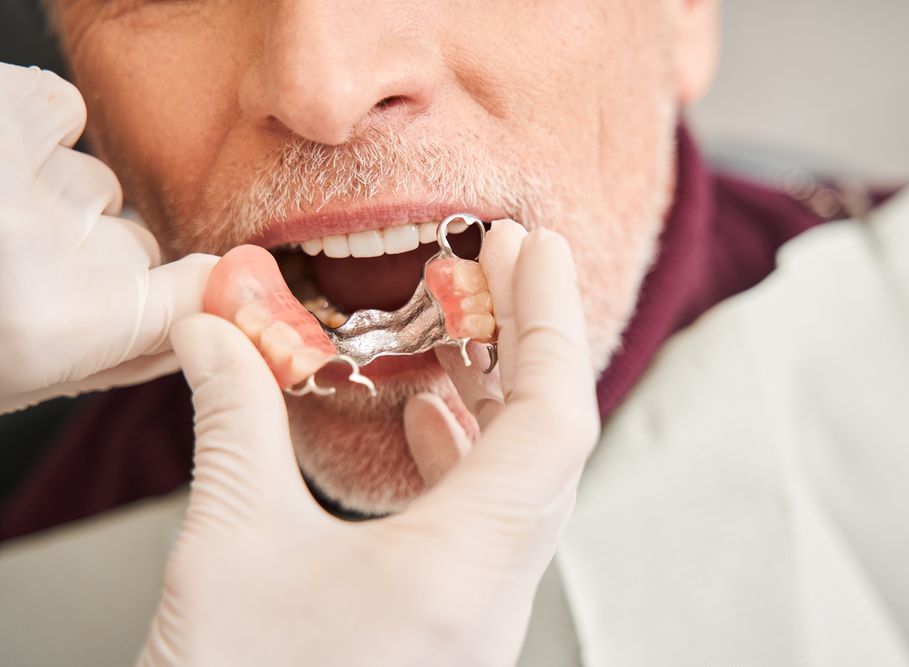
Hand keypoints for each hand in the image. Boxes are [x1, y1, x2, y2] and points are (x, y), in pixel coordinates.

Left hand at [0, 63, 216, 413]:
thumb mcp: (27, 377)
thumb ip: (126, 350)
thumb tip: (208, 314)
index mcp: (55, 329)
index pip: (201, 284)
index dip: (204, 284)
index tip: (198, 288)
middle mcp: (42, 246)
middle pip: (137, 242)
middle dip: (99, 258)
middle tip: (22, 273)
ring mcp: (18, 169)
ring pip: (98, 183)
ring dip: (57, 200)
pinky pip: (65, 111)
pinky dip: (40, 131)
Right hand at [138, 224, 598, 665]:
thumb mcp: (230, 551)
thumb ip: (235, 425)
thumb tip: (215, 331)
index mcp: (461, 572)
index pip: (553, 421)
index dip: (554, 321)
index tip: (538, 246)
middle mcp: (493, 594)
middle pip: (552, 443)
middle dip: (533, 340)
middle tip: (503, 265)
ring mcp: (481, 614)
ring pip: (525, 481)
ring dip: (501, 395)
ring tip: (466, 328)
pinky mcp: (453, 625)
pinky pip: (490, 520)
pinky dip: (469, 454)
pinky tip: (431, 422)